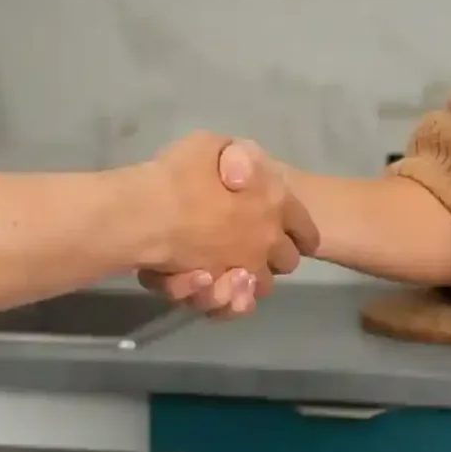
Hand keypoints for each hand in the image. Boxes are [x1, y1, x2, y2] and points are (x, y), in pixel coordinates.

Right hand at [140, 133, 316, 298]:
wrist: (146, 214)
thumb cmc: (179, 175)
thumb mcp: (211, 145)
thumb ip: (238, 157)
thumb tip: (245, 174)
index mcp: (275, 203)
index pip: (304, 227)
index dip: (299, 231)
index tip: (289, 232)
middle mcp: (267, 242)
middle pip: (287, 261)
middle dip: (275, 256)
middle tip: (253, 247)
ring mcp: (244, 270)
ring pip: (261, 286)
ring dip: (250, 280)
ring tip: (228, 269)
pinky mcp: (218, 293)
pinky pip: (233, 306)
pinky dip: (227, 301)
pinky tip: (208, 281)